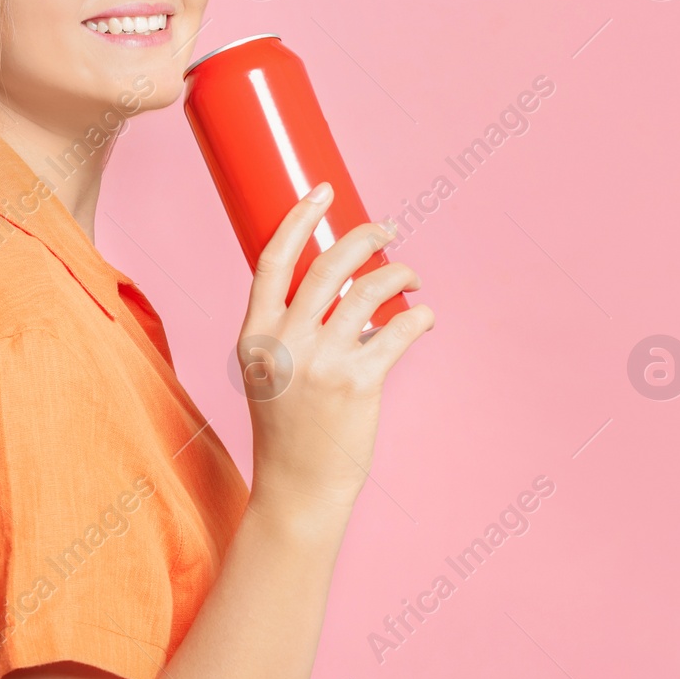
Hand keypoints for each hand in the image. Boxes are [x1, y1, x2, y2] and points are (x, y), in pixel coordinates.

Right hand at [236, 183, 434, 531]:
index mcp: (255, 335)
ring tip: (411, 277)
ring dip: (400, 274)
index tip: (321, 191)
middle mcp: (285, 342)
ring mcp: (322, 361)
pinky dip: (420, 317)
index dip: (299, 219)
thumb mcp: (270, 371)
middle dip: (364, 237)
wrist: (298, 486)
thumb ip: (290, 328)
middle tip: (387, 230)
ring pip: (370, 291)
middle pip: (329, 265)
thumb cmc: (289, 427)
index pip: (272, 260)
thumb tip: (345, 283)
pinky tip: (424, 319)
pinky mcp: (360, 382)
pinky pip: (400, 330)